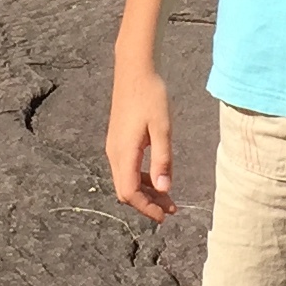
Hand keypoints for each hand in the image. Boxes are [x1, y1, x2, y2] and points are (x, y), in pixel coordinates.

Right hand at [105, 60, 176, 221]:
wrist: (135, 70)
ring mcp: (114, 146)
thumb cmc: (151, 96)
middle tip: (172, 208)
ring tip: (169, 197)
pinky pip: (127, 168)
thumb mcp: (162, 129)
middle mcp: (114, 153)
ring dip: (145, 191)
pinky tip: (158, 177)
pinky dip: (141, 178)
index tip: (165, 215)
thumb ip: (162, 160)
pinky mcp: (118, 140)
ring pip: (125, 180)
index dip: (146, 208)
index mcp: (124, 152)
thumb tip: (164, 189)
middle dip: (147, 203)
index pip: (129, 192)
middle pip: (125, 190)